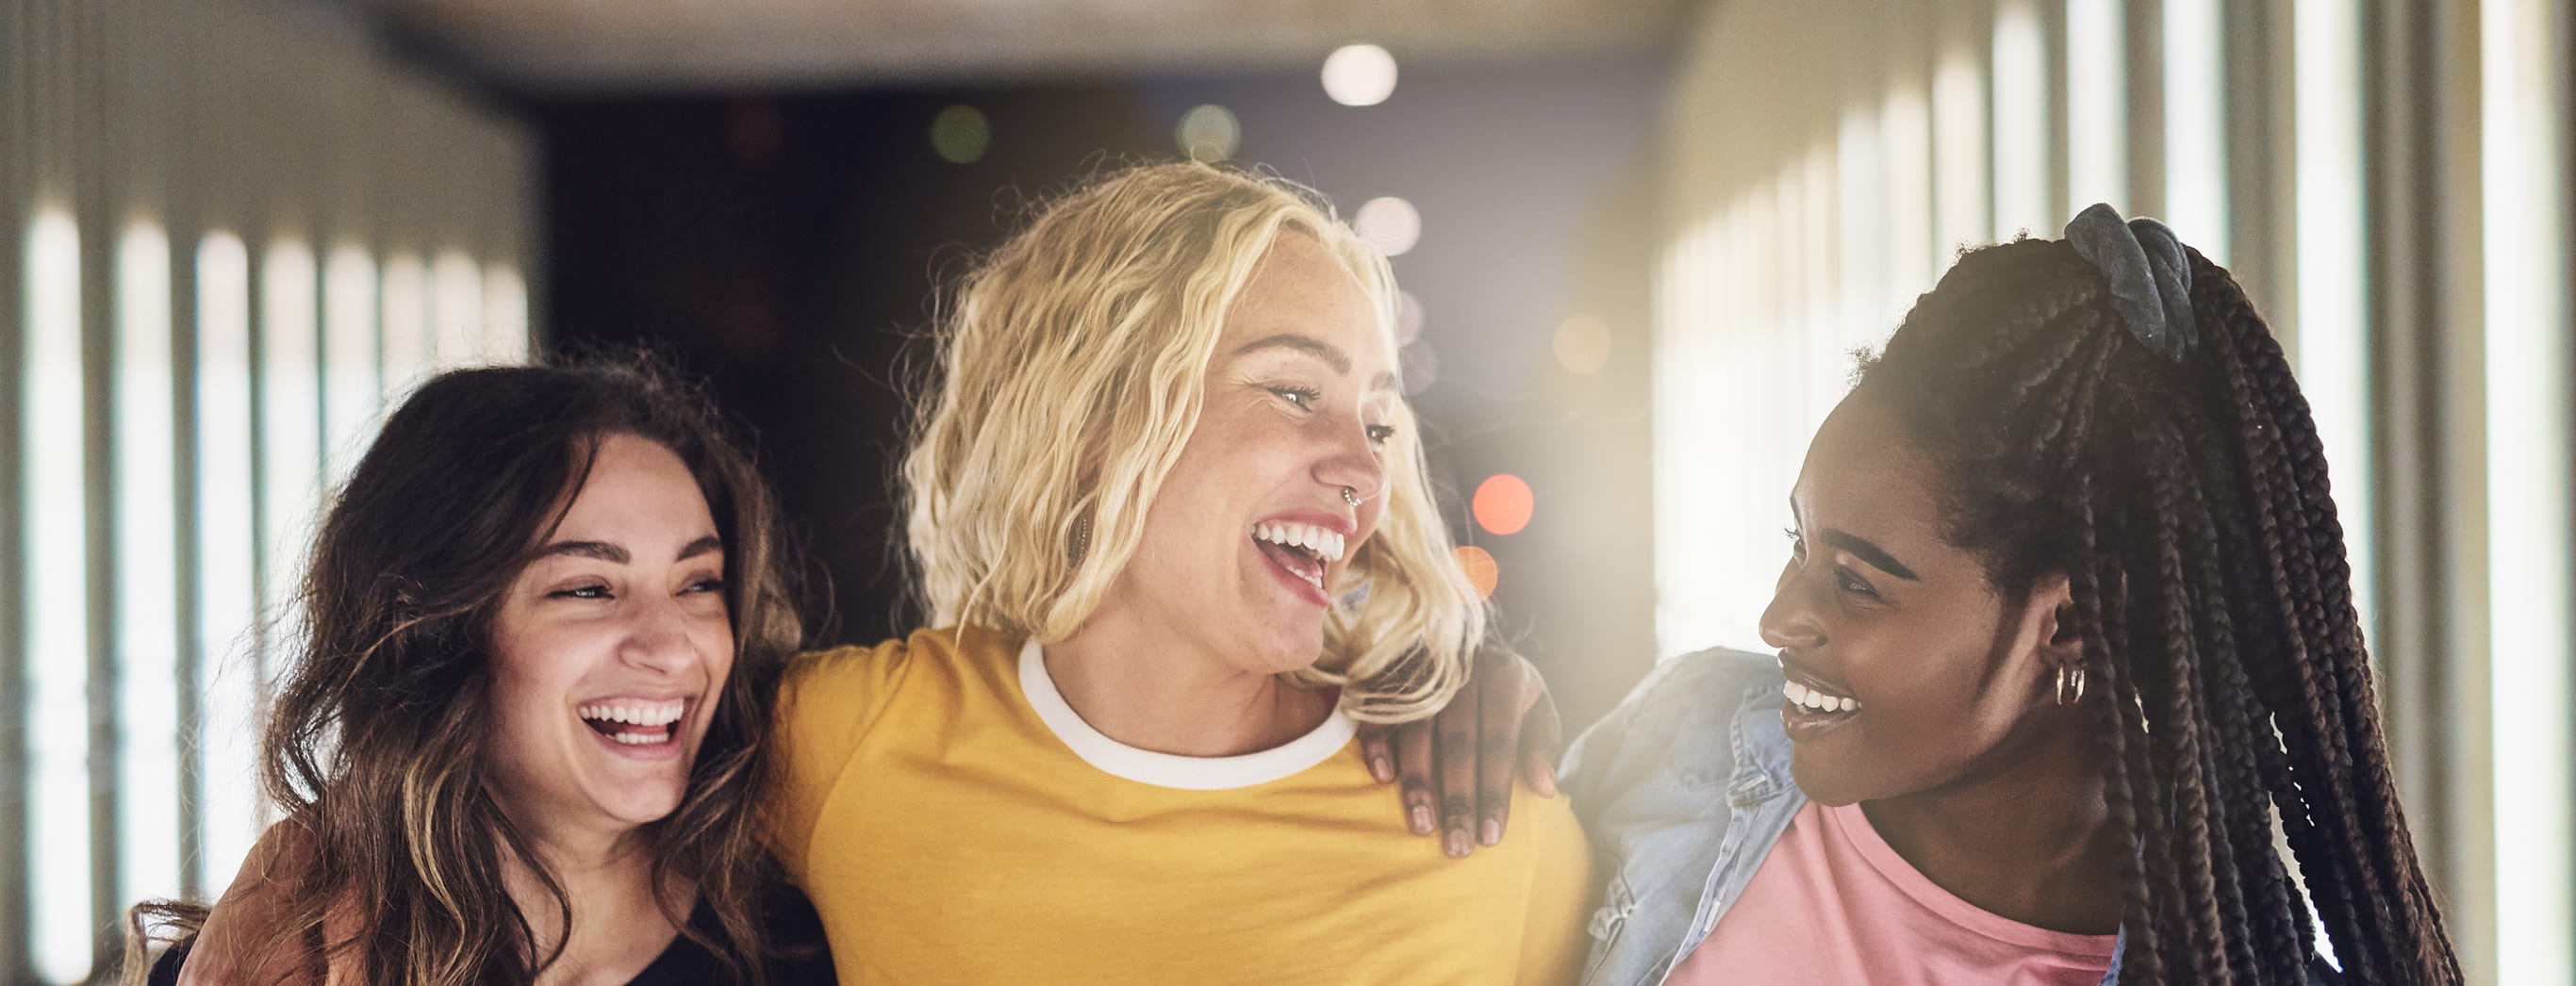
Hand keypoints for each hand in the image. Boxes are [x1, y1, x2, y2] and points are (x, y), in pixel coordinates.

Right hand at [1357, 645, 1561, 858]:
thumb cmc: (1506, 687)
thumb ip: (1542, 744)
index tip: (1491, 836)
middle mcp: (1463, 670)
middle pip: (1459, 742)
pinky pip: (1381, 710)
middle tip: (1457, 846)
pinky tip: (1383, 778)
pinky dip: (1380, 743)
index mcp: (1505, 675)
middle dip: (1458, 798)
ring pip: (1418, 730)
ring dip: (1418, 781)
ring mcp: (1424, 670)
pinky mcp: (1390, 672)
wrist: (1466, 637)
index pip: (1500, 742)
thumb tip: (1545, 789)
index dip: (1495, 791)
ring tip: (1422, 825)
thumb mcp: (1537, 706)